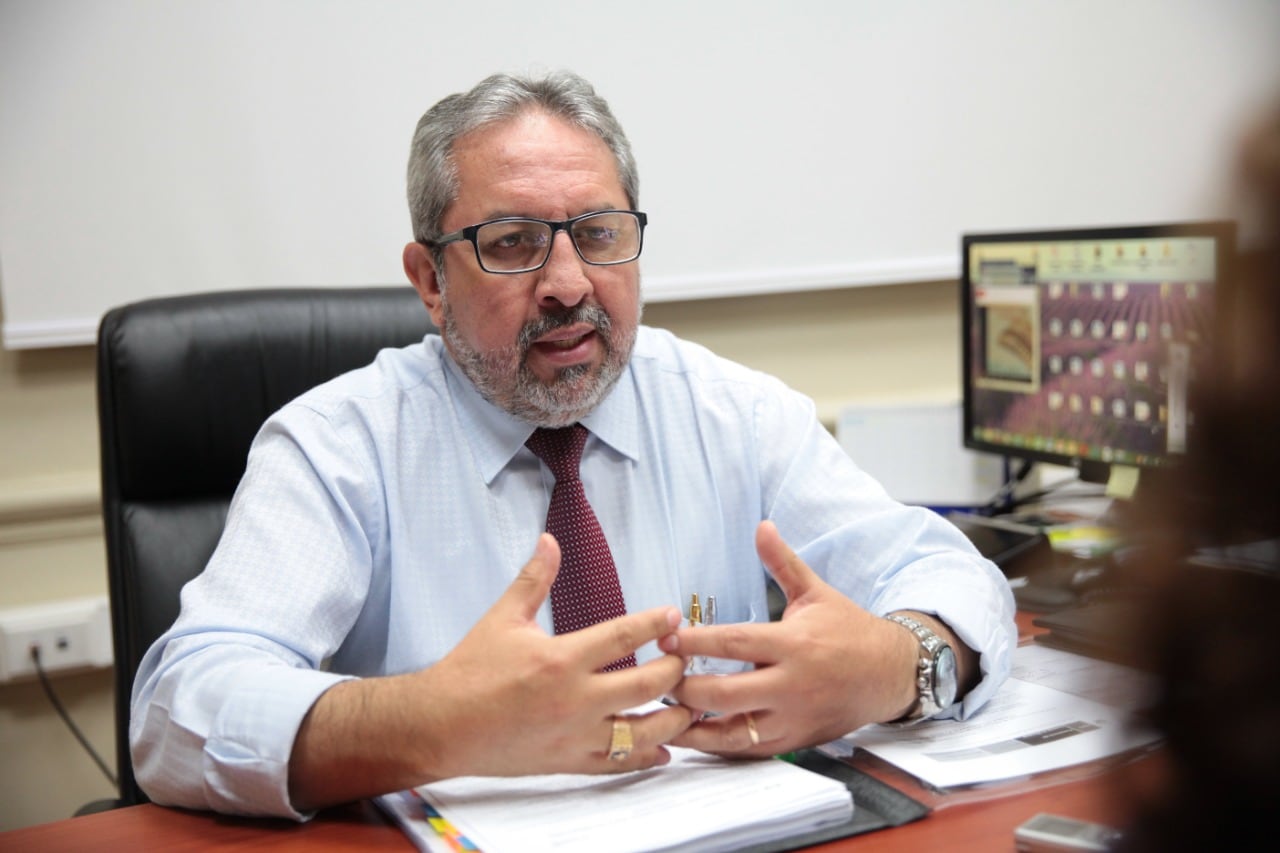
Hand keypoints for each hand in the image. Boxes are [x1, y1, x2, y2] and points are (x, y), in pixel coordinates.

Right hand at [410, 533, 693, 777]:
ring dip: (674, 718)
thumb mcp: (503, 617)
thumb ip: (534, 578)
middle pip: (648, 685)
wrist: (440, 725)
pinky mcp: (569, 761)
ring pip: (644, 731)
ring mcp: (575, 735)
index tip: (673, 617)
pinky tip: (664, 749)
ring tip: (690, 704)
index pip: (624, 636)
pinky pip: (619, 764)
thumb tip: (549, 540)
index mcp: (562, 659)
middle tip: (683, 659)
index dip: (655, 624)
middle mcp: (576, 699)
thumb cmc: (470, 670)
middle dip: (675, 670)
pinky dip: (646, 758)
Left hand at [658, 521, 918, 757]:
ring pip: (732, 732)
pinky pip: (748, 751)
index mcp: (793, 645)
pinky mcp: (795, 741)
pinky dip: (718, 746)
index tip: (666, 638)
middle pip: (723, 694)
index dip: (695, 643)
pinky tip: (693, 735)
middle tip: (658, 676)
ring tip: (664, 713)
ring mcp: (792, 719)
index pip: (733, 644)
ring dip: (693, 726)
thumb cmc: (849, 631)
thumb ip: (783, 562)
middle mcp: (791, 685)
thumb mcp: (817, 592)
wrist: (891, 675)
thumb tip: (762, 526)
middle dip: (683, 688)